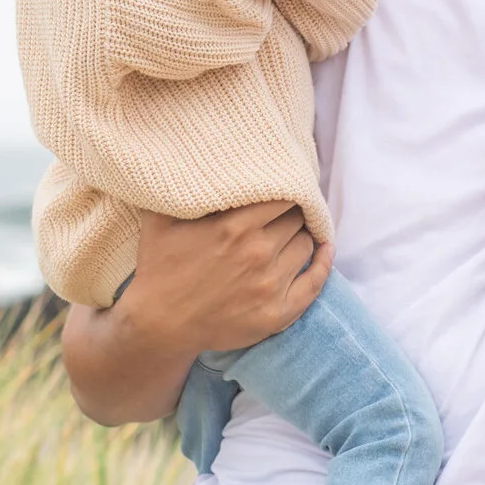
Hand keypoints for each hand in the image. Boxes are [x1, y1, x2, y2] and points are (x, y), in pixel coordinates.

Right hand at [120, 201, 332, 354]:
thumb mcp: (160, 219)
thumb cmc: (159, 268)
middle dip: (291, 213)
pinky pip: (314, 283)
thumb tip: (190, 158)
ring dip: (301, 236)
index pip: (283, 196)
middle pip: (296, 219)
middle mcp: (258, 253)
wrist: (159, 326)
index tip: (279, 189)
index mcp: (235, 226)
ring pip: (306, 245)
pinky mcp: (276, 314)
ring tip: (289, 233)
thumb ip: (180, 188)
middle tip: (282, 212)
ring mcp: (270, 286)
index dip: (283, 190)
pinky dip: (324, 263)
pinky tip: (325, 250)